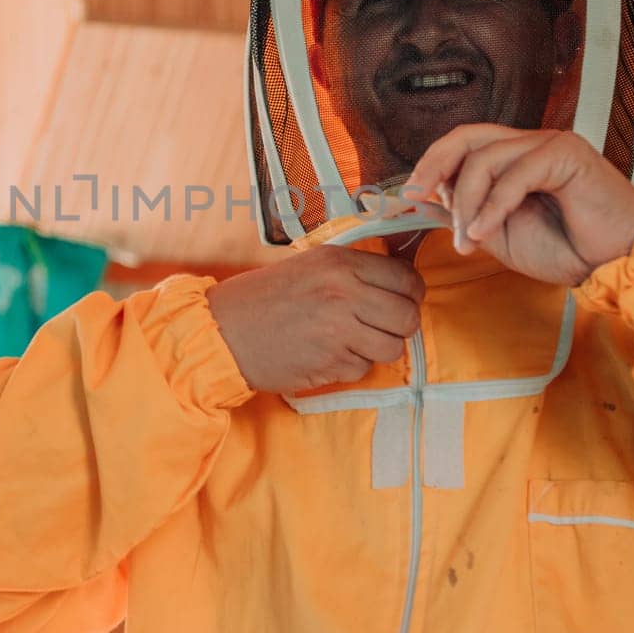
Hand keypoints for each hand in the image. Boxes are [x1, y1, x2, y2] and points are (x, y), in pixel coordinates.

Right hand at [206, 247, 424, 394]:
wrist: (223, 331)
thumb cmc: (263, 298)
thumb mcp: (309, 265)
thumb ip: (352, 271)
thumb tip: (398, 282)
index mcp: (340, 263)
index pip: (407, 279)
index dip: (410, 294)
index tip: (401, 300)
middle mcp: (344, 293)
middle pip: (408, 316)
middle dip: (400, 326)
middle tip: (380, 326)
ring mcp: (339, 330)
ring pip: (393, 348)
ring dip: (378, 349)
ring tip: (352, 342)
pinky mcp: (330, 363)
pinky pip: (364, 369)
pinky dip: (350, 366)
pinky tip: (327, 355)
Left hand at [405, 125, 633, 285]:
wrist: (617, 263)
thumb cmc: (566, 250)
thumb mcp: (499, 235)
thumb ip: (465, 213)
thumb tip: (421, 199)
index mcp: (513, 158)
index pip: (461, 146)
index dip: (430, 166)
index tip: (408, 196)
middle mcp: (529, 144)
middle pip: (466, 137)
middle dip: (433, 165)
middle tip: (416, 196)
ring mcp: (549, 144)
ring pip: (484, 158)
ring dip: (466, 204)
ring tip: (469, 242)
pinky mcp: (567, 154)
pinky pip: (515, 174)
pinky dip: (493, 206)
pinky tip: (485, 233)